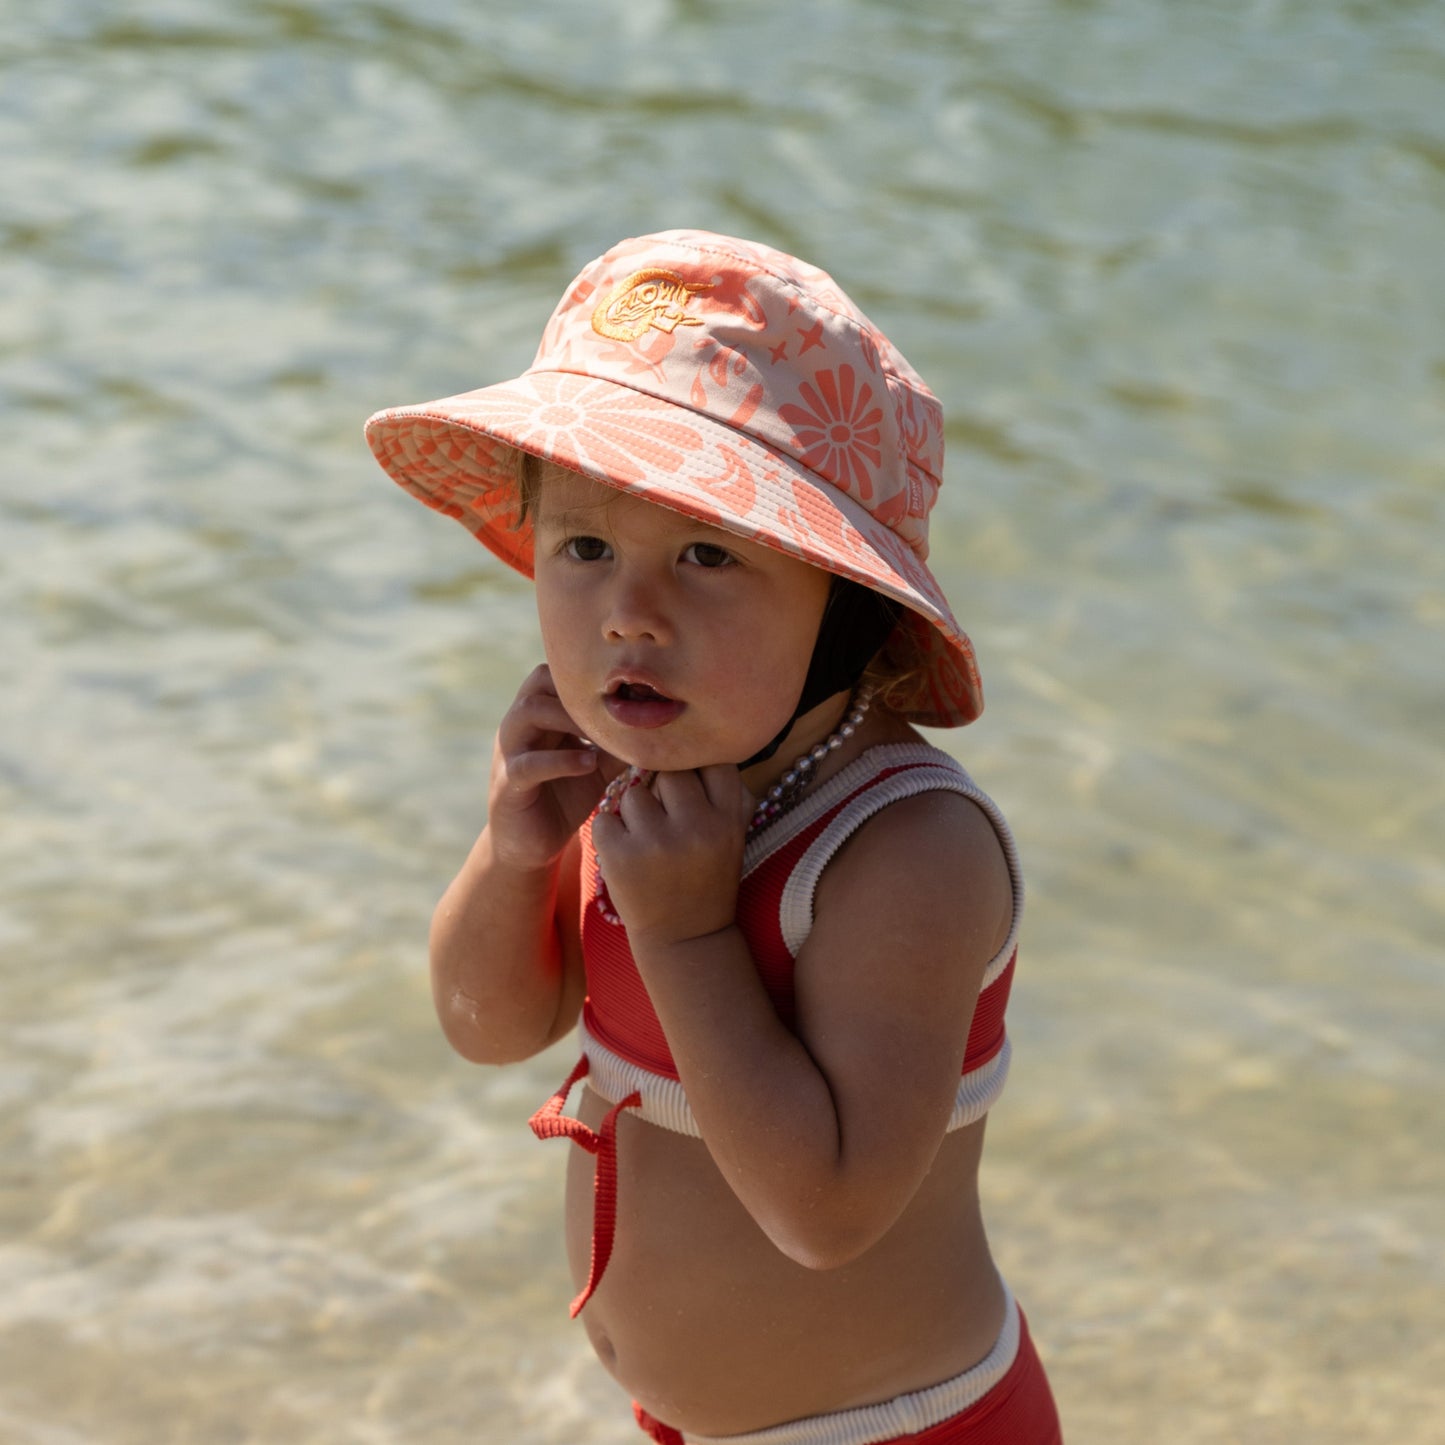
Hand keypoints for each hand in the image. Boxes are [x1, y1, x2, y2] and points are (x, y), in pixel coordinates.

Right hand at [486, 664, 622, 871]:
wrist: (531, 845)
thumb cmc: (565, 798)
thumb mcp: (598, 766)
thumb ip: (618, 743)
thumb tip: (659, 725)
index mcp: (540, 716)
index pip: (555, 675)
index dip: (587, 677)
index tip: (627, 690)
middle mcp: (520, 727)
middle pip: (538, 682)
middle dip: (577, 691)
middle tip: (616, 706)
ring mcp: (510, 753)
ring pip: (528, 713)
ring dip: (568, 718)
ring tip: (601, 733)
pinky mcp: (508, 784)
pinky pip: (528, 764)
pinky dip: (561, 761)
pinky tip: (588, 764)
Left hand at [591, 765, 754, 948]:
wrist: (686, 938)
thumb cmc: (706, 878)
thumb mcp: (730, 836)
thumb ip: (720, 792)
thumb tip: (694, 743)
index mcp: (727, 819)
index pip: (711, 760)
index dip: (696, 766)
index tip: (691, 784)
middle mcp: (696, 827)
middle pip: (668, 771)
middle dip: (661, 788)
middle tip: (664, 814)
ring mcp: (656, 843)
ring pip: (632, 793)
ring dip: (633, 810)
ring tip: (646, 839)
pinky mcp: (621, 857)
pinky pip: (604, 818)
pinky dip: (610, 831)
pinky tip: (626, 852)